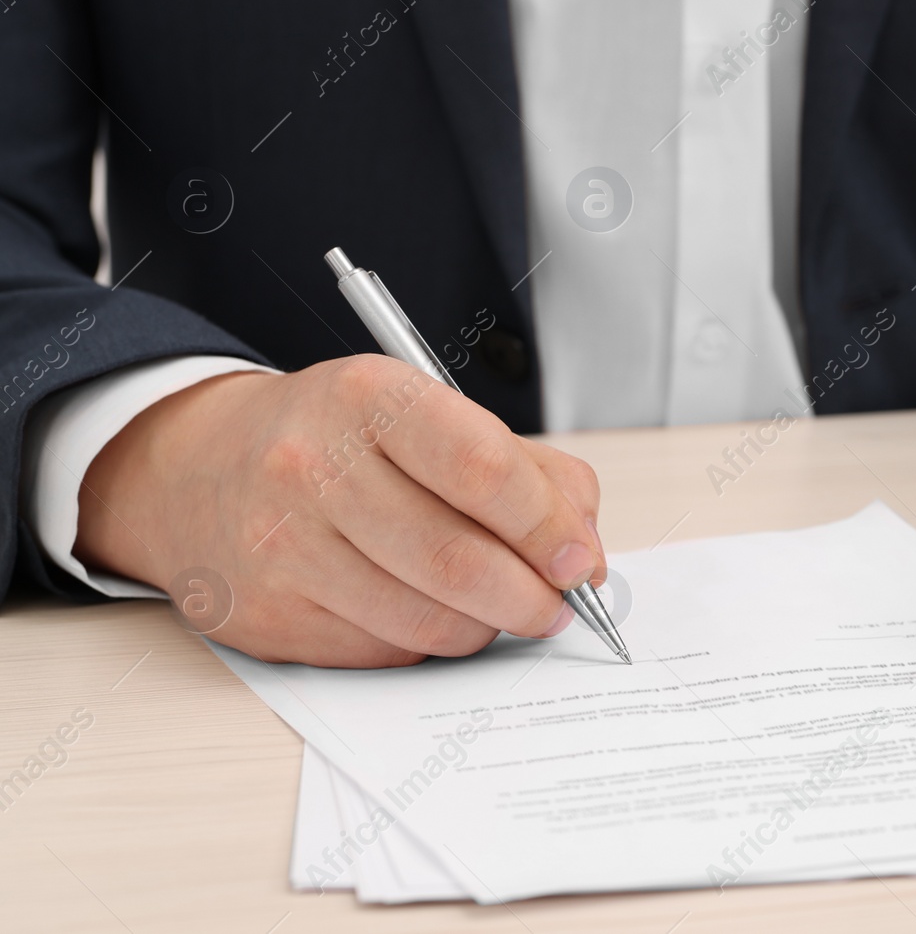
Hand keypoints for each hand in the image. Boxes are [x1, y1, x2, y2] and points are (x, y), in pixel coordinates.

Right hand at [76, 356, 605, 666]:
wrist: (196, 469)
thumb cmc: (336, 439)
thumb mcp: (426, 412)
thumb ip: (525, 470)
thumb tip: (584, 550)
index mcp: (370, 399)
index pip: (482, 469)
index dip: (547, 526)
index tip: (580, 559)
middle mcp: (314, 469)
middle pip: (459, 560)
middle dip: (532, 597)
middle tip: (559, 604)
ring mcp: (283, 549)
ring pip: (428, 620)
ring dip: (488, 626)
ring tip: (502, 607)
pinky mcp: (270, 618)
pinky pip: (386, 651)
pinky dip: (431, 641)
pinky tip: (430, 610)